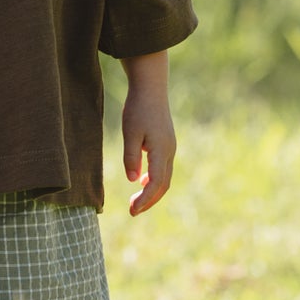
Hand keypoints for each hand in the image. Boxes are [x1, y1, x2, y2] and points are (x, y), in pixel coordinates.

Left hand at [120, 50, 175, 215]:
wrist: (151, 88)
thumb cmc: (138, 109)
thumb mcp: (130, 132)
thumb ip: (131, 156)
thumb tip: (133, 180)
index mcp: (161, 151)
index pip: (155, 183)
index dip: (145, 199)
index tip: (132, 210)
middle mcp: (169, 152)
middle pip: (163, 184)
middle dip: (149, 200)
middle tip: (132, 211)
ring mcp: (170, 147)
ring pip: (164, 177)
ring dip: (152, 191)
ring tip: (136, 201)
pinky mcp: (166, 143)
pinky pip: (163, 167)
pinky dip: (154, 179)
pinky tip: (142, 181)